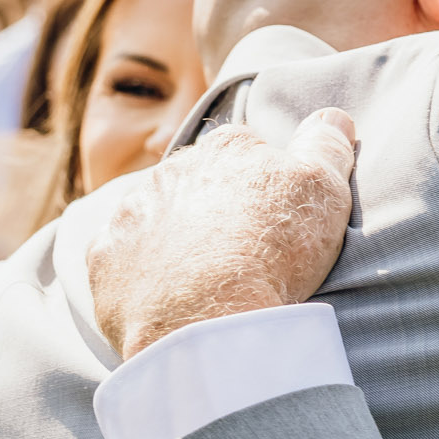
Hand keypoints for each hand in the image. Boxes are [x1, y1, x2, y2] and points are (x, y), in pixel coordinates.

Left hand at [88, 115, 357, 361]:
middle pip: (199, 185)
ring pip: (156, 221)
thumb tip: (333, 116)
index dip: (269, 186)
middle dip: (218, 211)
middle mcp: (170, 172)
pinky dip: (140, 278)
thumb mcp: (324, 190)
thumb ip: (327, 146)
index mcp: (225, 149)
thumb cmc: (273, 252)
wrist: (208, 321)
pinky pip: (121, 263)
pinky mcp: (105, 263)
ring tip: (207, 285)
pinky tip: (167, 302)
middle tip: (247, 257)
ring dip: (176, 241)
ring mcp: (130, 216)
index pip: (249, 152)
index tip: (282, 223)